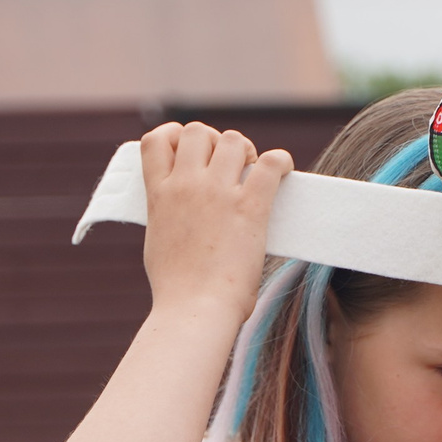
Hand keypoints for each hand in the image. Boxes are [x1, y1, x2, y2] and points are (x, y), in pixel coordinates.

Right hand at [139, 122, 292, 325]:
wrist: (195, 309)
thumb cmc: (177, 289)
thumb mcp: (157, 242)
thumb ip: (165, 216)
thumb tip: (175, 210)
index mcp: (159, 195)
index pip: (156, 140)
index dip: (174, 135)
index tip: (188, 149)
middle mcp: (186, 186)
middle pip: (198, 132)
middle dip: (215, 141)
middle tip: (228, 165)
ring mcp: (218, 194)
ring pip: (233, 140)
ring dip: (246, 150)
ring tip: (253, 170)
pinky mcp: (250, 207)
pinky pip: (271, 163)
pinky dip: (280, 161)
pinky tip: (284, 170)